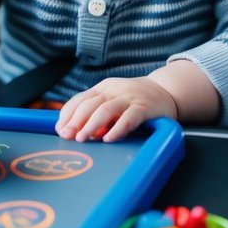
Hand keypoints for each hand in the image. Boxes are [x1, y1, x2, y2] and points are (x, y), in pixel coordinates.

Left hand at [55, 76, 177, 142]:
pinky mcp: (144, 107)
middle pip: (89, 104)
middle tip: (68, 136)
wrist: (166, 91)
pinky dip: (117, 129)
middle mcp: (114, 90)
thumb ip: (96, 112)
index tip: (60, 130)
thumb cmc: (135, 101)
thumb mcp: (113, 100)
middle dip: (75, 121)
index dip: (67, 115)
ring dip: (91, 125)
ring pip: (106, 110)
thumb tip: (75, 132)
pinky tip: (109, 138)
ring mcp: (129, 98)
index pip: (79, 100)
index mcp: (103, 88)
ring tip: (83, 139)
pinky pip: (128, 118)